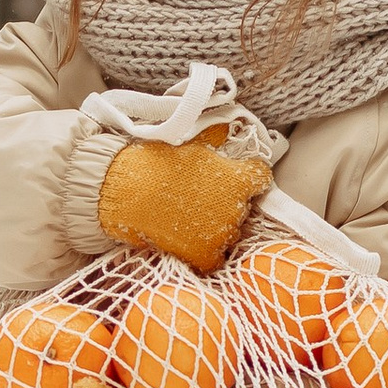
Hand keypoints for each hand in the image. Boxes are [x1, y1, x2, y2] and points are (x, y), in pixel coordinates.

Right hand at [96, 129, 272, 273]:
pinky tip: (189, 238)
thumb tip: (228, 129)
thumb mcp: (192, 144)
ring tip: (190, 216)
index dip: (248, 176)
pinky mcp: (206, 255)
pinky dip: (205, 251)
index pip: (261, 177)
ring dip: (217, 225)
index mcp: (239, 178)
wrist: (127, 192)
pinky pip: (216, 258)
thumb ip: (217, 141)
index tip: (235, 176)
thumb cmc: (156, 162)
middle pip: (244, 206)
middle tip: (202, 196)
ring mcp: (223, 234)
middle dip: (228, 202)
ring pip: (231, 231)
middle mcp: (238, 207)